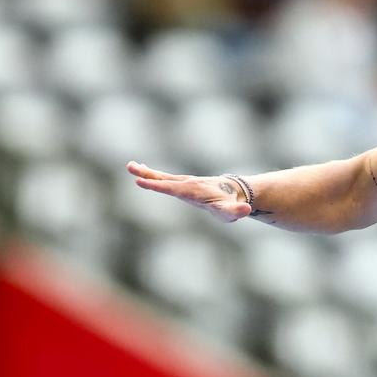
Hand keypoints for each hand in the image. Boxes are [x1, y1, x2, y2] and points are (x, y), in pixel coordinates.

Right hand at [126, 162, 251, 221]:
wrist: (237, 192)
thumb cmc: (232, 205)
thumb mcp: (234, 211)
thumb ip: (237, 211)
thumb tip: (246, 209)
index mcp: (194, 190)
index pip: (173, 188)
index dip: (157, 186)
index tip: (141, 182)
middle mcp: (188, 183)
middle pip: (165, 179)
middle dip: (148, 174)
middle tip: (130, 167)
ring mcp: (186, 182)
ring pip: (163, 176)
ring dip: (147, 172)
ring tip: (130, 165)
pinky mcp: (184, 183)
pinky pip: (166, 178)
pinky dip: (153, 174)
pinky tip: (142, 170)